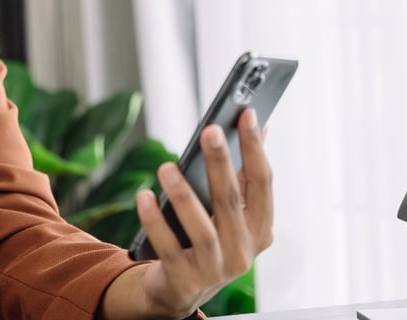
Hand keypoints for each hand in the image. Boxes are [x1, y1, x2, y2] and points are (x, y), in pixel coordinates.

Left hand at [101, 108, 273, 318]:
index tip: (247, 115)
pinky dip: (155, 222)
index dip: (255, 148)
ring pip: (201, 228)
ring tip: (166, 167)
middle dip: (220, 163)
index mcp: (260, 229)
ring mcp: (215, 269)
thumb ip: (245, 174)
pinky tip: (144, 196)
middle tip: (210, 130)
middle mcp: (243, 251)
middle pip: (230, 201)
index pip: (262, 183)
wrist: (181, 290)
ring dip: (183, 195)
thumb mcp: (233, 213)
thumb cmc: (210, 240)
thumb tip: (261, 127)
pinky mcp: (184, 280)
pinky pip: (168, 247)